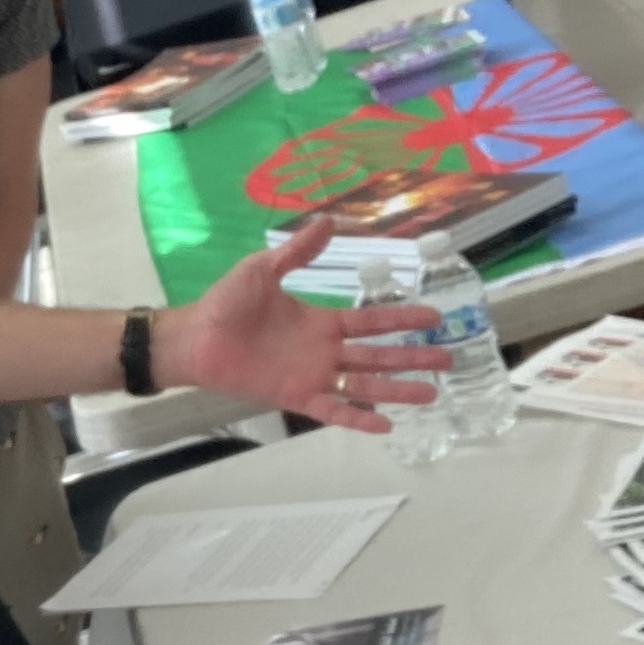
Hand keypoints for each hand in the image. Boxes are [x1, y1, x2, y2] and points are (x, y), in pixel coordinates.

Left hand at [152, 218, 449, 434]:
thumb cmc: (226, 303)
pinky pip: (332, 409)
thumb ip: (298, 252)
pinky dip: (358, 418)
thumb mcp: (265, 269)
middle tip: (448, 359)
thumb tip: (328, 220)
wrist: (194, 337)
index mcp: (320, 322)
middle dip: (413, 357)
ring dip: (397, 389)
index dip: (402, 319)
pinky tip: (386, 424)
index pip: (371, 321)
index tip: (434, 317)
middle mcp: (323, 351)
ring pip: (364, 384)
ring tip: (431, 393)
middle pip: (378, 356)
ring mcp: (312, 376)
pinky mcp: (294, 397)